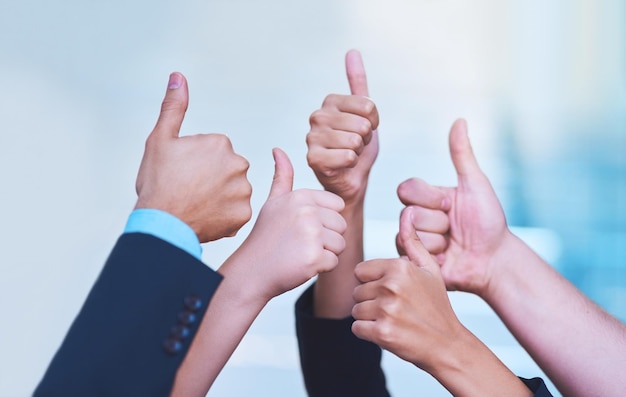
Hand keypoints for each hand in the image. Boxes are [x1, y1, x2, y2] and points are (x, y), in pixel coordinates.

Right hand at [134, 72, 252, 242]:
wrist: (161, 223)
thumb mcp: (160, 139)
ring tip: (196, 204)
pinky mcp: (243, 215)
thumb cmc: (157, 181)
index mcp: (220, 143)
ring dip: (219, 197)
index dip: (194, 163)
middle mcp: (238, 164)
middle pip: (226, 170)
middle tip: (188, 190)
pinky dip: (224, 216)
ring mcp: (243, 191)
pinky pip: (236, 213)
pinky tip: (206, 217)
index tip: (181, 173)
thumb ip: (174, 107)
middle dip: (211, 179)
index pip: (213, 151)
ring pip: (232, 191)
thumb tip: (178, 76)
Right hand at [220, 148, 346, 301]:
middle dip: (326, 239)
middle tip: (300, 244)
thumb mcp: (272, 203)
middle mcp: (306, 212)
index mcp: (300, 196)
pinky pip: (334, 262)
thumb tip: (278, 150)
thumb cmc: (265, 239)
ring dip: (324, 254)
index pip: (337, 206)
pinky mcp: (315, 257)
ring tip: (300, 253)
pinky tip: (300, 265)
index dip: (324, 220)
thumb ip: (282, 177)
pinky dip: (320, 268)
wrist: (251, 272)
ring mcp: (311, 235)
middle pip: (341, 226)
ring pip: (340, 245)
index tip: (301, 228)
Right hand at [306, 49, 378, 205]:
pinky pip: (348, 156)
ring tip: (348, 155)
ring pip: (355, 140)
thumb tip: (352, 52)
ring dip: (358, 151)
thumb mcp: (364, 113)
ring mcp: (312, 137)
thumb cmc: (357, 146)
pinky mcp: (312, 158)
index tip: (364, 131)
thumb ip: (358, 84)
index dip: (373, 122)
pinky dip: (351, 164)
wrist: (350, 179)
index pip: (368, 106)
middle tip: (355, 146)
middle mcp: (317, 116)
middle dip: (365, 138)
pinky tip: (342, 166)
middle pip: (362, 124)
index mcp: (330, 102)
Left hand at [352, 207, 464, 370]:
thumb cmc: (436, 306)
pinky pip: (356, 328)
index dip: (373, 283)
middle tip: (396, 309)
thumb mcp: (430, 269)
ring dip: (369, 318)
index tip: (392, 292)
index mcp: (400, 267)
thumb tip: (406, 213)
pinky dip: (368, 333)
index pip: (360, 272)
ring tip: (394, 320)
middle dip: (371, 301)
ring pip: (356, 310)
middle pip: (357, 291)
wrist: (447, 344)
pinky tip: (389, 332)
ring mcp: (387, 309)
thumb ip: (413, 243)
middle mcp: (392, 285)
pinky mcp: (382, 332)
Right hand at [396, 119, 508, 295]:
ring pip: (409, 235)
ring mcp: (413, 240)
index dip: (431, 199)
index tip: (451, 205)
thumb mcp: (475, 185)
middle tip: (455, 230)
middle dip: (438, 223)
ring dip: (437, 242)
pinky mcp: (413, 261)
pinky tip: (445, 259)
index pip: (407, 189)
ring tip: (452, 246)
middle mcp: (415, 217)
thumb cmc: (489, 222)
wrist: (494, 259)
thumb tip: (459, 120)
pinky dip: (432, 257)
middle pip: (409, 214)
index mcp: (426, 197)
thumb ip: (462, 154)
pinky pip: (410, 254)